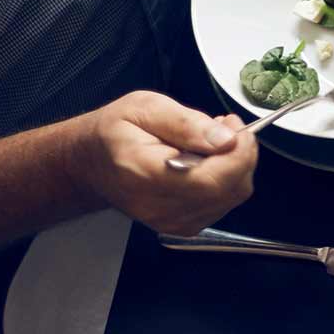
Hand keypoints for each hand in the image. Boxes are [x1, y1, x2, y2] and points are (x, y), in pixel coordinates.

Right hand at [68, 91, 256, 235]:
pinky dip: (226, 179)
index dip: (236, 154)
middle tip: (226, 127)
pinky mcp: (183, 226)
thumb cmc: (116, 133)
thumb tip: (225, 139)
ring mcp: (172, 222)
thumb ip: (186, 123)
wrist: (93, 163)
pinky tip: (208, 161)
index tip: (233, 125)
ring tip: (212, 141)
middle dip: (240, 154)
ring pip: (231, 197)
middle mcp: (159, 207)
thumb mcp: (144, 108)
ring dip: (234, 166)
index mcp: (145, 175)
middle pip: (228, 190)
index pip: (210, 180)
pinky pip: (223, 203)